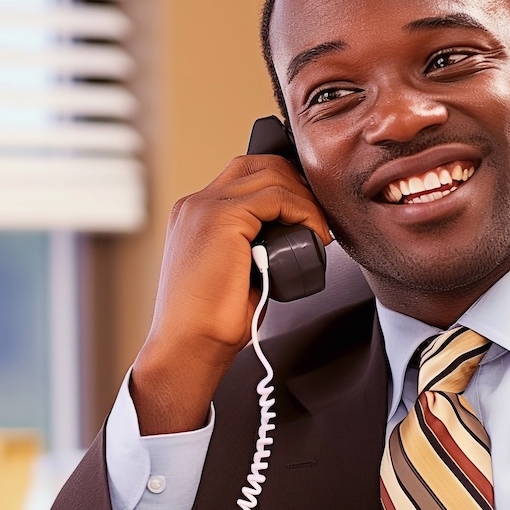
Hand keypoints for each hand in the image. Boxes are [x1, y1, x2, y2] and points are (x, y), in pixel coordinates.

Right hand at [131, 155, 332, 434]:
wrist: (189, 345)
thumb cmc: (214, 321)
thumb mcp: (238, 270)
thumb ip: (255, 245)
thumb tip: (295, 236)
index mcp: (195, 213)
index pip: (246, 175)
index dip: (284, 187)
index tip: (311, 214)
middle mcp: (196, 203)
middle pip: (259, 164)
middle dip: (298, 185)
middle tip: (320, 219)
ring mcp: (205, 206)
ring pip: (271, 175)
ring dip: (305, 201)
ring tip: (320, 233)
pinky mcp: (220, 217)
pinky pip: (275, 196)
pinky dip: (303, 212)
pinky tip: (315, 237)